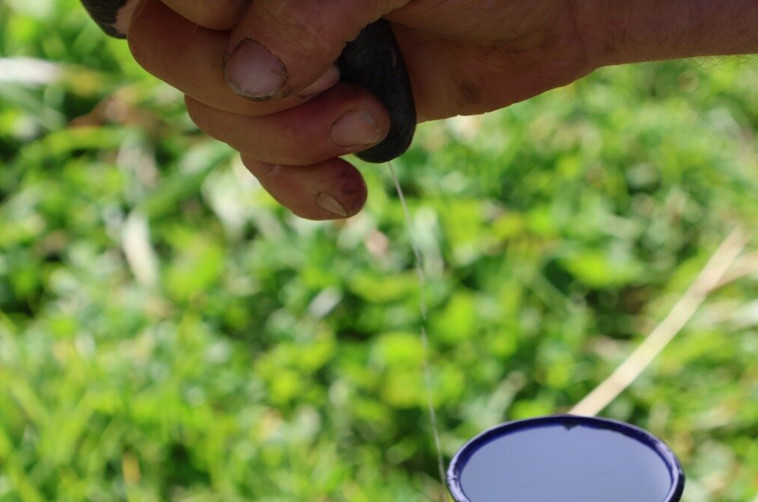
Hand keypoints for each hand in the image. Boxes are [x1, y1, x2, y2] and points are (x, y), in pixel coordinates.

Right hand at [90, 0, 597, 218]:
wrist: (556, 13)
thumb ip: (308, 12)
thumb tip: (245, 79)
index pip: (170, 1)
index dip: (219, 35)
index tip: (317, 53)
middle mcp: (257, 1)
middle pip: (175, 59)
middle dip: (259, 98)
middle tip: (350, 94)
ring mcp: (287, 55)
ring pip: (222, 118)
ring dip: (293, 143)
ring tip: (373, 125)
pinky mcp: (322, 111)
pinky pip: (269, 165)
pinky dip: (302, 189)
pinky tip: (349, 195)